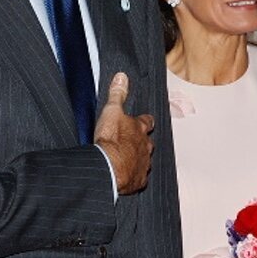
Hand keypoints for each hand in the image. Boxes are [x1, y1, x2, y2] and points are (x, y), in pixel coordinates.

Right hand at [95, 72, 156, 194]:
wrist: (109, 167)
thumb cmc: (110, 139)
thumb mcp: (112, 111)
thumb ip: (117, 94)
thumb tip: (122, 77)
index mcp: (140, 129)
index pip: (147, 122)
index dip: (145, 121)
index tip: (145, 120)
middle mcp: (146, 147)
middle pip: (148, 143)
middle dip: (142, 142)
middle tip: (132, 142)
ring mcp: (143, 164)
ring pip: (145, 161)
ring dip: (138, 160)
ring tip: (128, 160)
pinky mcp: (138, 181)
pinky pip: (138, 179)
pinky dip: (134, 177)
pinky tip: (128, 177)